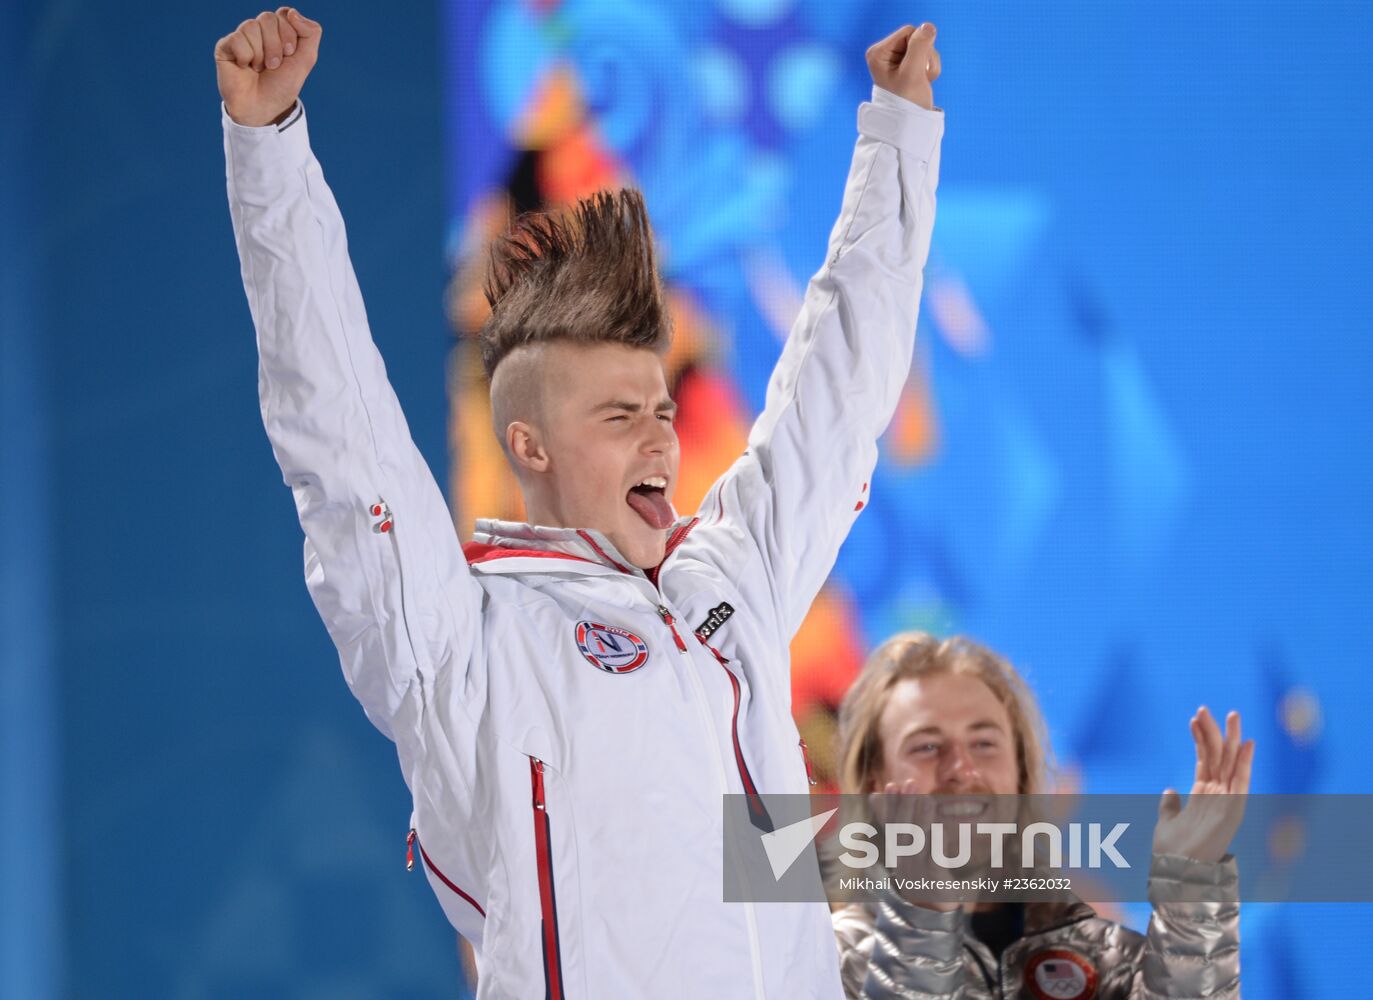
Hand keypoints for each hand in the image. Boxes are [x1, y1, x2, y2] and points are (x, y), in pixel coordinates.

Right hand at [214, 8, 321, 126]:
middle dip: (276, 45)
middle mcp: (259, 31)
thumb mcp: (305, 61)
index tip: (290, 53)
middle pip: (268, 18)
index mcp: (278, 31)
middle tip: (274, 66)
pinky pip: (237, 39)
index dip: (289, 33)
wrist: (263, 108)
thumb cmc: (282, 86)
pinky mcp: (225, 46)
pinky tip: (244, 67)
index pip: (284, 13)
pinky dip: (246, 57)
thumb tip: (292, 11)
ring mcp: (241, 37)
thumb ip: (311, 34)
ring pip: (252, 26)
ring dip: (261, 54)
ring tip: (259, 68)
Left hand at [866, 23, 940, 110]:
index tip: (915, 69)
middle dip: (925, 57)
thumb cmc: (907, 103)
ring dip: (929, 65)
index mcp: (878, 53)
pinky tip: (923, 81)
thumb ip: (920, 47)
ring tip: (921, 82)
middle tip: (920, 78)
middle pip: (916, 38)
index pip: (908, 31)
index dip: (919, 48)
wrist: (910, 124)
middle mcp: (883, 53)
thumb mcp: (914, 73)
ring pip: (924, 47)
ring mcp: (894, 59)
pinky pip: (925, 56)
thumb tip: (928, 26)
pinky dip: (929, 69)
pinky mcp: (905, 65)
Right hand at [869, 779, 988, 910]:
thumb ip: (903, 834)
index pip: (890, 826)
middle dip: (905, 805)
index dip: (889, 806)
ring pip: (917, 842)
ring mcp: (916, 874)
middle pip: (902, 830)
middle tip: (910, 783)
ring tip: (925, 798)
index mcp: (897, 858)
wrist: (933, 916)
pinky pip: (934, 859)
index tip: (888, 787)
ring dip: (920, 818)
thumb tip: (886, 803)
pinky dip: (936, 843)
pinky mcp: (933, 882)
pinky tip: (940, 829)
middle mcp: (902, 864)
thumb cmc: (924, 882)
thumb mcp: (912, 859)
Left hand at [1152, 707, 1254, 863]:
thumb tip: (1169, 789)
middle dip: (1215, 731)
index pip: (1204, 760)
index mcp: (1201, 795)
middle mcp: (1216, 795)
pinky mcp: (1233, 810)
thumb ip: (1170, 805)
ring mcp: (1226, 802)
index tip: (1194, 718)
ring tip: (1232, 714)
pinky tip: (1247, 744)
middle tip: (1209, 707)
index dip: (1200, 739)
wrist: (1177, 872)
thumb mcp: (1166, 822)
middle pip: (1217, 756)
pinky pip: (1241, 782)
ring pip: (1230, 763)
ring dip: (1231, 738)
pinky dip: (1245, 763)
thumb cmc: (1172, 851)